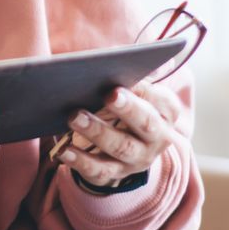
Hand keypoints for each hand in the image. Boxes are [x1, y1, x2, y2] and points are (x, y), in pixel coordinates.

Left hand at [55, 82, 186, 188]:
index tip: (125, 80)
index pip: (161, 100)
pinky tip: (63, 150)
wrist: (129, 145)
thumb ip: (131, 71)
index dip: (145, 90)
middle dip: (128, 109)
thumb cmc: (127, 104)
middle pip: (146, 124)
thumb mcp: (135, 89)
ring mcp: (138, 159)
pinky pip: (99, 171)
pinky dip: (80, 161)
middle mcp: (157, 138)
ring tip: (74, 117)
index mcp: (166, 111)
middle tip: (108, 94)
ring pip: (121, 148)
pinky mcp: (115, 174)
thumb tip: (123, 55)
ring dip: (97, 132)